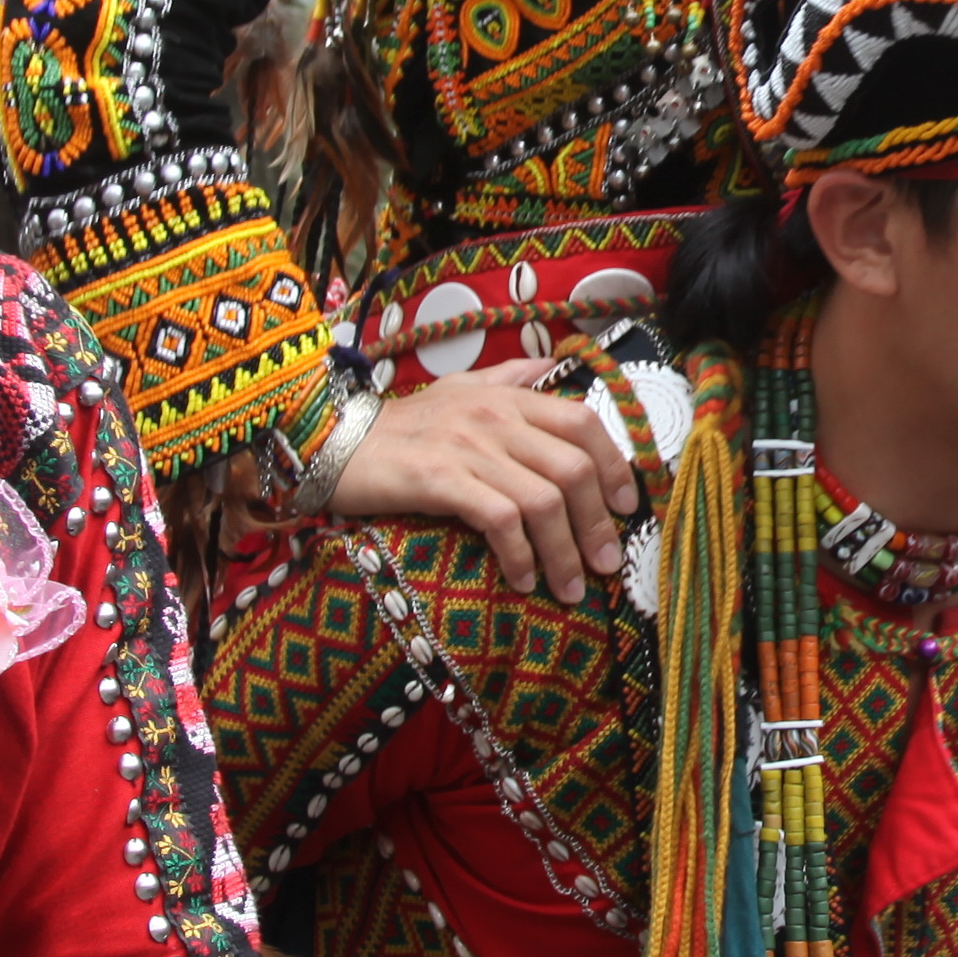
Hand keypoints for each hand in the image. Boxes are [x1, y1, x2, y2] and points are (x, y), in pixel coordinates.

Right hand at [327, 370, 636, 601]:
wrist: (332, 442)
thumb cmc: (399, 426)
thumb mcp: (457, 389)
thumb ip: (508, 379)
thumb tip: (553, 368)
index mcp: (508, 395)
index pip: (583, 423)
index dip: (614, 467)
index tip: (624, 508)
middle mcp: (495, 415)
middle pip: (573, 468)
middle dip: (597, 523)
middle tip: (605, 565)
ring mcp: (469, 446)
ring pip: (544, 500)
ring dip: (564, 553)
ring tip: (570, 588)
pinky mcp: (441, 478)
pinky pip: (501, 519)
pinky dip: (520, 555)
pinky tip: (523, 581)